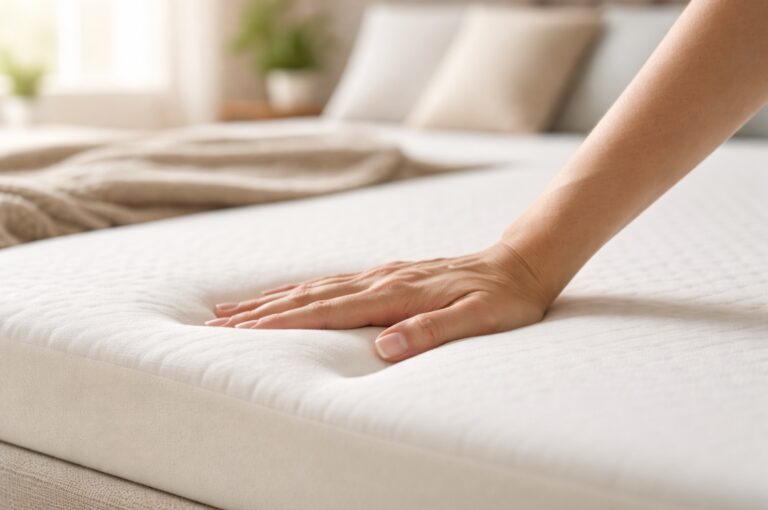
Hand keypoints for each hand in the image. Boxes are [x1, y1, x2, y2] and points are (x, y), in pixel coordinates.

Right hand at [206, 242, 552, 361]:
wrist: (519, 264)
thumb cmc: (503, 300)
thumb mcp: (479, 320)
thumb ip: (432, 332)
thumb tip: (385, 349)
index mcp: (396, 295)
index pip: (326, 312)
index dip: (281, 324)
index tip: (240, 332)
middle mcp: (381, 280)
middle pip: (309, 296)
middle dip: (260, 311)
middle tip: (214, 321)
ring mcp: (382, 274)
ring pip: (315, 286)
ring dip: (273, 298)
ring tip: (235, 307)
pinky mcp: (389, 273)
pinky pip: (335, 281)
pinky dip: (302, 288)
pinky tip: (289, 293)